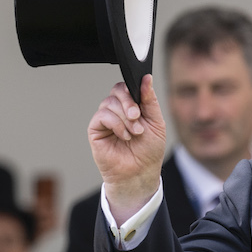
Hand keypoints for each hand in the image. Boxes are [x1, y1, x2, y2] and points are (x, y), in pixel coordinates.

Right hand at [88, 76, 166, 221]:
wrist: (140, 173)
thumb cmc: (148, 151)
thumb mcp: (156, 122)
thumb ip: (150, 100)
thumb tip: (146, 78)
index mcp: (131, 106)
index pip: (127, 87)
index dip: (133, 89)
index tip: (142, 99)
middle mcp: (117, 111)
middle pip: (117, 90)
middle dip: (129, 102)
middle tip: (137, 117)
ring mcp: (105, 120)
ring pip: (109, 102)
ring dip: (125, 117)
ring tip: (134, 133)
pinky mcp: (95, 130)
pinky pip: (102, 116)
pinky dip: (116, 123)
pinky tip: (124, 135)